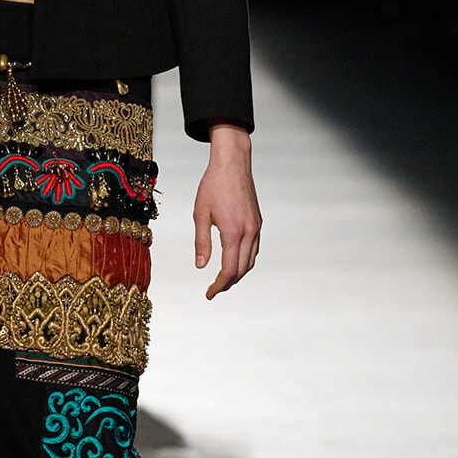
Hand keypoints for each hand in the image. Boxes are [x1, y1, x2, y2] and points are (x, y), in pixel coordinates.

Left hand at [193, 125, 260, 300]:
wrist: (232, 163)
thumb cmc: (213, 185)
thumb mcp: (200, 214)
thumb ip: (201, 242)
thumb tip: (200, 266)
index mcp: (232, 232)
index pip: (228, 270)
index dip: (219, 285)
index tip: (209, 293)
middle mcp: (248, 232)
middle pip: (242, 269)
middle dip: (228, 283)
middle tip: (213, 290)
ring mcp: (256, 227)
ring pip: (250, 261)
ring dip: (238, 273)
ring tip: (223, 279)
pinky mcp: (258, 222)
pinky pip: (254, 248)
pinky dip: (245, 260)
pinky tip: (234, 260)